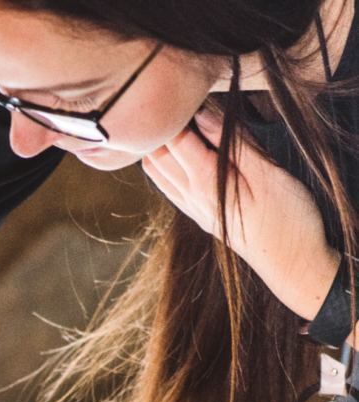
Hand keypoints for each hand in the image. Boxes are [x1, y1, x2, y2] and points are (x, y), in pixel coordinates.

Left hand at [142, 109, 339, 320]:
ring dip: (155, 145)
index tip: (176, 86)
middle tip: (168, 97)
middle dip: (156, 126)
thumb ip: (234, 146)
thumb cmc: (290, 222)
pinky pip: (167, 185)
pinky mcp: (198, 215)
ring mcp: (191, 209)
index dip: (172, 110)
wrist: (294, 268)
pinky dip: (162, 163)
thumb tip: (203, 115)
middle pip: (155, 155)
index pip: (173, 139)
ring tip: (167, 119)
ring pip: (155, 172)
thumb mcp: (269, 177)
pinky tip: (172, 151)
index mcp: (205, 184)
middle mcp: (190, 197)